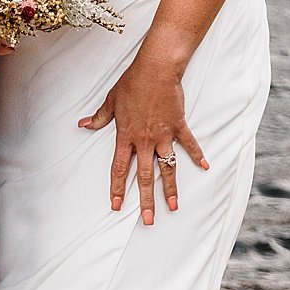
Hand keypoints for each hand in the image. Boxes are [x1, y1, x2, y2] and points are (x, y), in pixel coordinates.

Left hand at [80, 48, 208, 224]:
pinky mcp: (178, 126)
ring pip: (167, 167)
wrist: (156, 69)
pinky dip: (197, 155)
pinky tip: (205, 167)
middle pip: (145, 176)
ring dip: (170, 188)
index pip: (120, 168)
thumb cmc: (132, 83)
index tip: (117, 205)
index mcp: (126, 136)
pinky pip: (189, 145)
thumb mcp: (111, 100)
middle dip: (146, 200)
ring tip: (173, 206)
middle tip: (148, 220)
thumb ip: (100, 117)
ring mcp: (163, 135)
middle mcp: (145, 140)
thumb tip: (84, 124)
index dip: (118, 188)